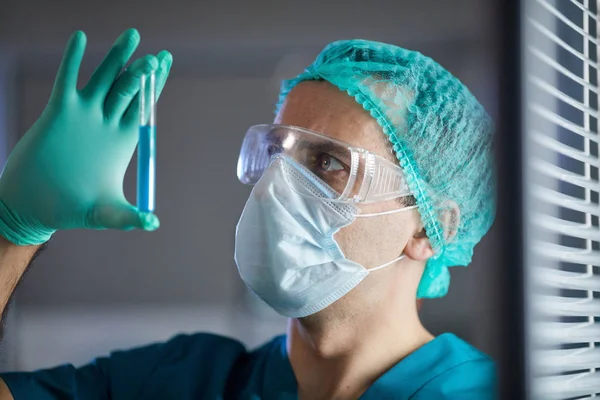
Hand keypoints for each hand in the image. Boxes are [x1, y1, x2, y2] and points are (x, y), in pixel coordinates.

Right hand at [0, 29, 172, 244]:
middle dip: (145, 72)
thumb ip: (127, 217)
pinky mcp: (57, 112)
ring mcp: (83, 116)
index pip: (145, 109)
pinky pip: (66, 79)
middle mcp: (106, 124)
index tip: (165, 65)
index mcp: (123, 142)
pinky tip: (80, 38)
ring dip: (117, 58)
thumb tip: (152, 224)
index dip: (155, 88)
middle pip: (130, 91)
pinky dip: (73, 60)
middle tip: (159, 54)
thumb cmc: (71, 210)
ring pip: (104, 79)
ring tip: (132, 36)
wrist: (34, 206)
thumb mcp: (104, 212)